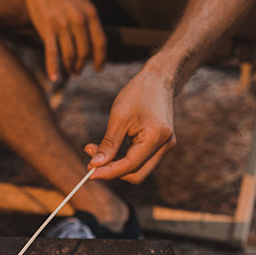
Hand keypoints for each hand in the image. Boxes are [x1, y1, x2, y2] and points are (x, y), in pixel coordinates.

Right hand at [22, 0, 106, 81]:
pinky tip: (54, 78)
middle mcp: (78, 20)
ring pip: (69, 55)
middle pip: (84, 52)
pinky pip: (52, 54)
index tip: (98, 69)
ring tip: (67, 75)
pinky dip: (53, 68)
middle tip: (78, 72)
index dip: (100, 59)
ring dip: (68, 69)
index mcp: (91, 13)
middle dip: (81, 65)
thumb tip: (91, 41)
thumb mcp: (81, 2)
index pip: (100, 43)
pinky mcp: (47, 29)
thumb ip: (87, 20)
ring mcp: (62, 26)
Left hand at [85, 67, 175, 181]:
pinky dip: (123, 159)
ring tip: (96, 152)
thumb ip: (109, 144)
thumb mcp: (119, 117)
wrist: (158, 80)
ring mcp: (165, 146)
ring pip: (138, 170)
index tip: (89, 173)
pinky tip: (109, 151)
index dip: (109, 172)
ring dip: (116, 166)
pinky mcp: (161, 145)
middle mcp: (166, 145)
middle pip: (136, 174)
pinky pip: (140, 161)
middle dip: (112, 171)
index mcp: (157, 137)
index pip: (131, 166)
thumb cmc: (138, 94)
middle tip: (91, 161)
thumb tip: (95, 165)